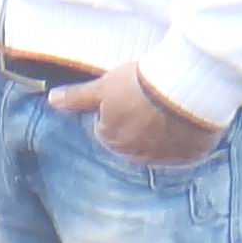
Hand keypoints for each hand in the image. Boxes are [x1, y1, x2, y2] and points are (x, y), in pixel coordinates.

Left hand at [53, 62, 222, 167]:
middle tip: (147, 100)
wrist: (183, 86)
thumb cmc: (139, 84)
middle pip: (131, 141)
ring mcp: (165, 158)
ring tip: (168, 107)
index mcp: (112, 140)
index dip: (115, 111)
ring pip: (157, 147)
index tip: (127, 97)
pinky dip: (183, 138)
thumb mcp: (104, 86)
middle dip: (136, 124)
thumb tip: (52, 100)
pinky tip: (186, 118)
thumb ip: (77, 98)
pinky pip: (183, 151)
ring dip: (159, 133)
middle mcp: (137, 156)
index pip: (106, 130)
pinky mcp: (189, 155)